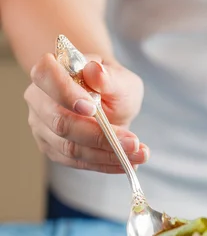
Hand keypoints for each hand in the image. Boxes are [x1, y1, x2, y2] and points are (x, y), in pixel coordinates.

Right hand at [25, 53, 146, 172]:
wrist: (110, 101)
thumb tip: (96, 72)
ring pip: (70, 147)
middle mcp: (39, 100)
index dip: (65, 93)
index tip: (92, 108)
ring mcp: (42, 127)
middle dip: (99, 136)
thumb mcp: (120, 78)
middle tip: (134, 142)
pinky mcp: (53, 149)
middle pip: (60, 122)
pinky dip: (105, 164)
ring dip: (107, 155)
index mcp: (50, 72)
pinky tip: (127, 163)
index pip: (45, 76)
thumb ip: (109, 77)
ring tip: (139, 155)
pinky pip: (77, 162)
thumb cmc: (112, 85)